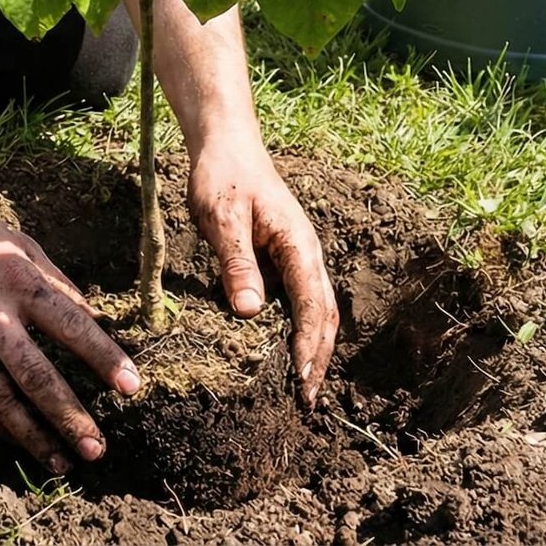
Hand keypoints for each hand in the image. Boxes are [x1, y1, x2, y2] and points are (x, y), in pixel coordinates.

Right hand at [0, 178, 140, 472]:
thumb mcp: (17, 243)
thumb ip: (54, 282)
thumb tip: (91, 318)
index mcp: (16, 279)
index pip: (71, 325)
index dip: (104, 358)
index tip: (132, 387)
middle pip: (36, 376)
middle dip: (70, 417)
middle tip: (98, 448)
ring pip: (0, 399)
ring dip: (32, 435)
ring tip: (61, 460)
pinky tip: (16, 438)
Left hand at [188, 146, 337, 404]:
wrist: (226, 145)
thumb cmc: (224, 176)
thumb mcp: (222, 218)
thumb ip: (236, 263)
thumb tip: (250, 313)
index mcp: (298, 245)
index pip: (311, 306)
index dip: (308, 346)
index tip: (301, 380)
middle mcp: (305, 254)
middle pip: (323, 315)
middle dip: (319, 358)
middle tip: (306, 400)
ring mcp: (296, 256)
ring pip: (315, 310)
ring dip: (313, 348)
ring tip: (302, 386)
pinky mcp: (282, 258)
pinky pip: (298, 300)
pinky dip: (299, 329)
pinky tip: (286, 351)